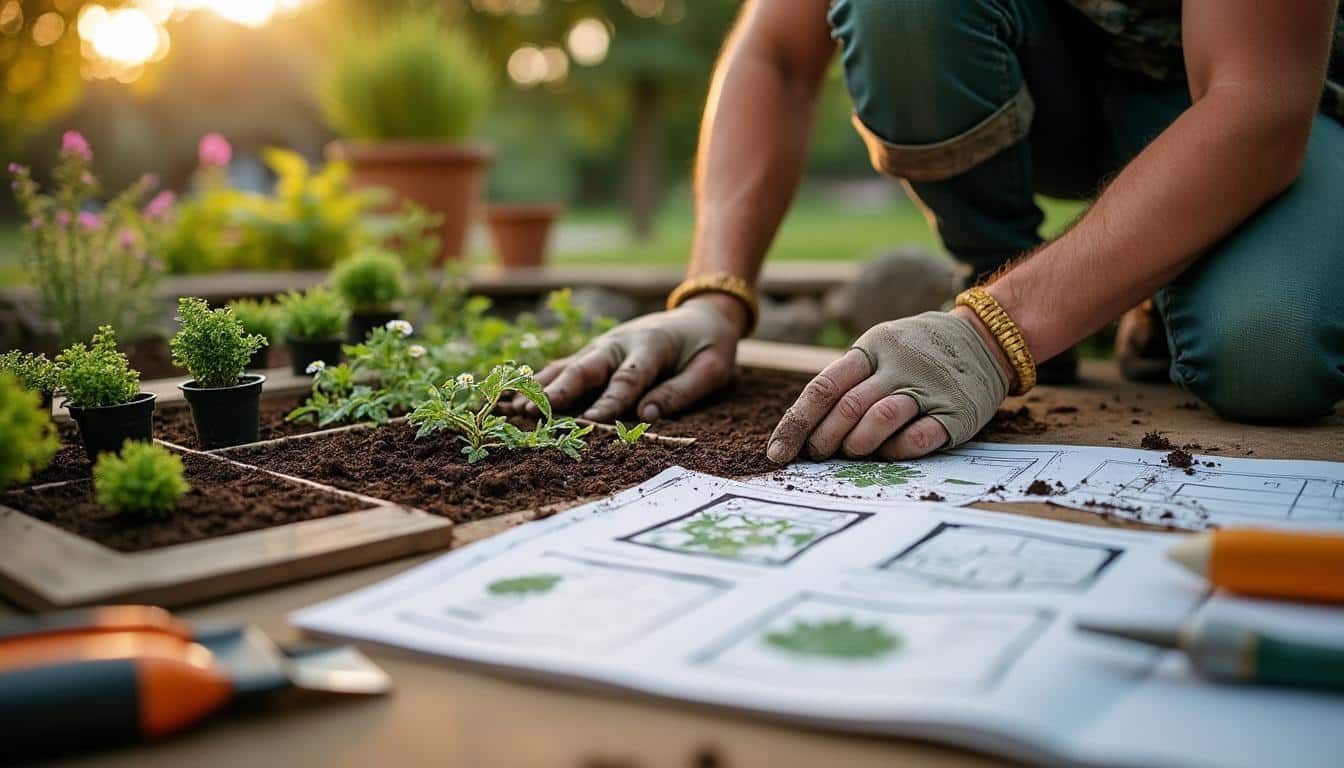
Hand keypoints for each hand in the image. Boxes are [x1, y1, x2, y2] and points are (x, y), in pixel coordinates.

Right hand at [511, 295, 745, 421]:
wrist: (702, 315)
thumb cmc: (709, 347)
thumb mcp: (711, 369)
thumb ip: (681, 391)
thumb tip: (646, 415)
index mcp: (651, 346)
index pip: (628, 378)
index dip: (610, 401)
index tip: (592, 422)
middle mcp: (619, 344)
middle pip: (585, 368)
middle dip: (559, 390)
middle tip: (533, 409)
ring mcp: (603, 348)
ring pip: (567, 366)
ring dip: (541, 386)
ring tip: (514, 407)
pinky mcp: (594, 354)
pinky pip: (564, 368)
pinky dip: (539, 381)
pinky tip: (515, 396)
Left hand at [765, 310, 1011, 463]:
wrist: (986, 338)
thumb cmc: (917, 353)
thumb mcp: (880, 349)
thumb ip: (848, 381)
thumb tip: (804, 430)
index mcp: (871, 348)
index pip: (823, 388)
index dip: (796, 424)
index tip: (777, 453)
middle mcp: (898, 365)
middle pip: (847, 408)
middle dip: (824, 440)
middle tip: (819, 454)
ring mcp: (928, 387)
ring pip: (880, 419)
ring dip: (857, 445)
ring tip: (853, 452)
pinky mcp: (956, 412)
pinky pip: (917, 438)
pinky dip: (896, 451)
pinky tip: (889, 451)